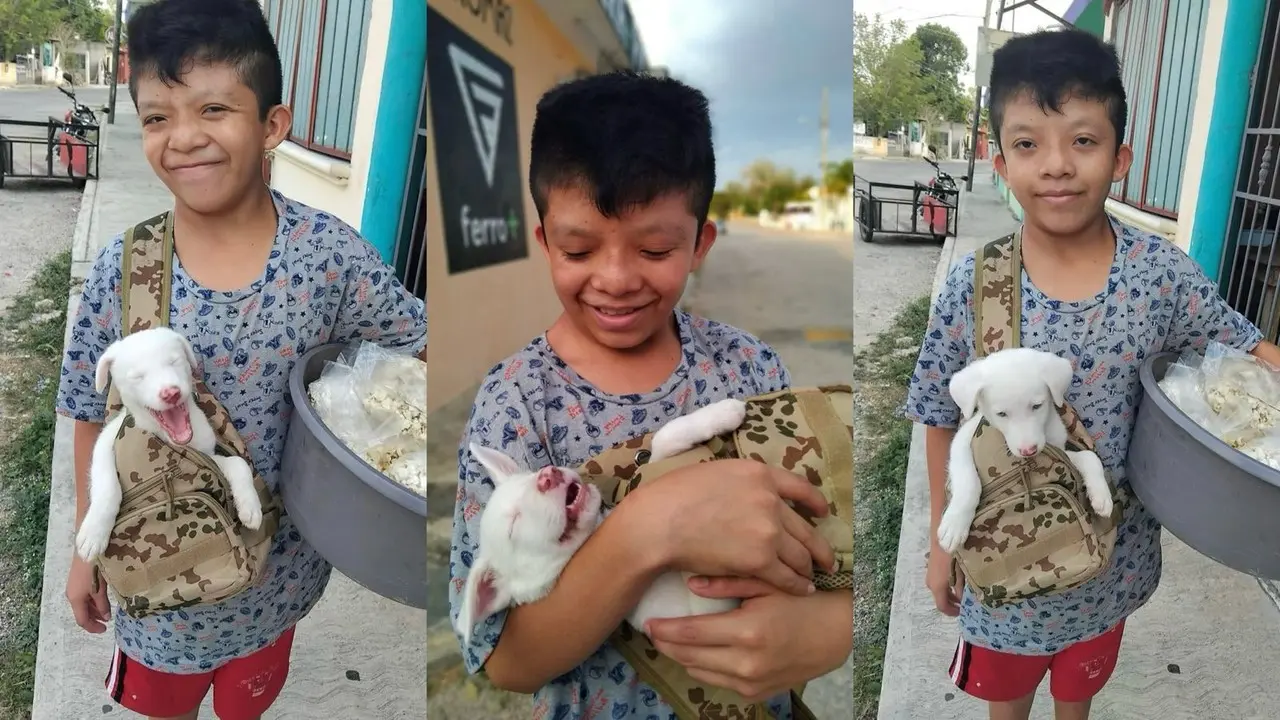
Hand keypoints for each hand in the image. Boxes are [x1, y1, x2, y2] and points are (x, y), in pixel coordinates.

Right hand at [66, 554, 109, 632]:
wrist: (87, 551)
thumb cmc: (94, 571)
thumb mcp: (100, 590)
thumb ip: (103, 605)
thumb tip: (105, 618)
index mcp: (76, 600)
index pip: (82, 620)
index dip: (93, 627)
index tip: (104, 630)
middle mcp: (72, 596)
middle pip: (82, 613)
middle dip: (94, 619)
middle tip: (106, 622)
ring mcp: (74, 588)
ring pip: (83, 605)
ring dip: (94, 610)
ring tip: (106, 613)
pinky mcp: (77, 581)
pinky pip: (84, 597)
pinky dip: (92, 602)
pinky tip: (101, 601)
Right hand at [632, 459, 834, 596]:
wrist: (660, 522)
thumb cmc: (675, 495)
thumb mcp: (716, 471)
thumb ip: (742, 481)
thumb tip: (750, 492)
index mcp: (760, 474)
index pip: (801, 487)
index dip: (815, 503)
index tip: (823, 513)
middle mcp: (771, 500)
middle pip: (806, 528)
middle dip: (819, 546)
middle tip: (827, 558)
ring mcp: (768, 531)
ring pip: (800, 554)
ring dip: (808, 568)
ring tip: (812, 577)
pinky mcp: (760, 560)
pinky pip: (787, 576)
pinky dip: (798, 585)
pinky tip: (803, 589)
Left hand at [645, 581, 852, 702]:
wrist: (839, 633)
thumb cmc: (802, 601)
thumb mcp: (766, 585)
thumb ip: (727, 585)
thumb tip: (689, 583)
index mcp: (747, 632)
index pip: (691, 634)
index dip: (664, 629)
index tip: (647, 622)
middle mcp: (746, 663)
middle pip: (689, 657)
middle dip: (667, 644)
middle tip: (653, 630)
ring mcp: (752, 683)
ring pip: (700, 673)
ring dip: (682, 658)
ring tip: (671, 640)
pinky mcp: (757, 693)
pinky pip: (719, 682)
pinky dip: (704, 668)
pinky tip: (699, 652)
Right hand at [926, 542, 963, 615]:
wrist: (943, 539)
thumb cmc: (954, 557)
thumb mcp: (961, 575)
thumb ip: (961, 589)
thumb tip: (962, 599)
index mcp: (938, 588)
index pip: (942, 607)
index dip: (952, 612)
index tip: (962, 612)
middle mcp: (931, 585)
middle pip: (940, 599)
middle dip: (952, 603)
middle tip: (964, 604)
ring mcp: (930, 577)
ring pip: (939, 592)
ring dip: (949, 595)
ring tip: (962, 593)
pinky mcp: (931, 570)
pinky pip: (938, 584)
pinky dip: (946, 587)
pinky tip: (955, 582)